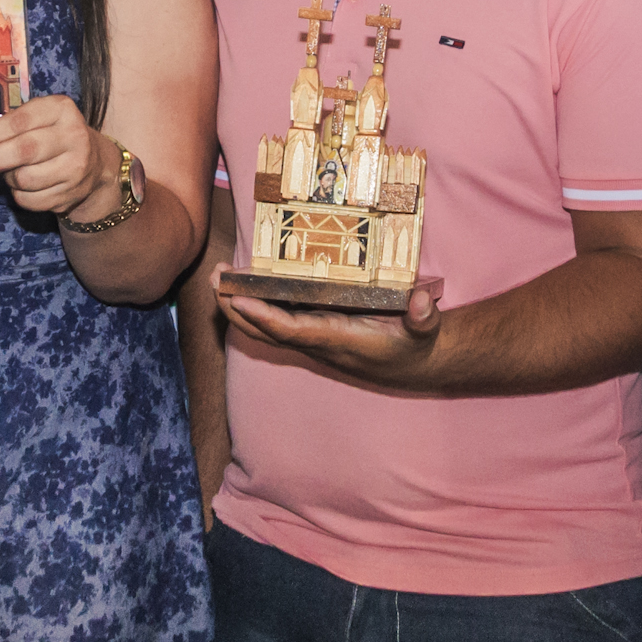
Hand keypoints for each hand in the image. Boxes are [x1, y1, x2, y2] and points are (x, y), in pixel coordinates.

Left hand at [0, 95, 121, 219]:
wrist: (95, 162)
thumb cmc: (54, 135)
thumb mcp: (39, 118)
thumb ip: (10, 125)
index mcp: (62, 110)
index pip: (20, 122)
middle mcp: (74, 136)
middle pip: (24, 151)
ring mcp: (76, 167)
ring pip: (25, 179)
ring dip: (8, 178)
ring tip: (9, 172)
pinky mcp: (72, 193)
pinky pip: (31, 199)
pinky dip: (18, 195)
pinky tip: (23, 186)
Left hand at [215, 264, 445, 389]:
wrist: (417, 364)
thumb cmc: (417, 344)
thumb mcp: (425, 331)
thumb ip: (424, 317)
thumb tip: (421, 303)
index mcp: (339, 340)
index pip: (293, 331)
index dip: (264, 317)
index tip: (238, 298)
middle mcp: (319, 343)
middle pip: (266, 332)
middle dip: (237, 309)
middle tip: (216, 278)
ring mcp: (314, 339)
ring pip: (267, 328)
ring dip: (240, 306)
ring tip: (221, 277)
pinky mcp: (316, 332)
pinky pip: (278, 322)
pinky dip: (257, 306)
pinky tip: (246, 285)